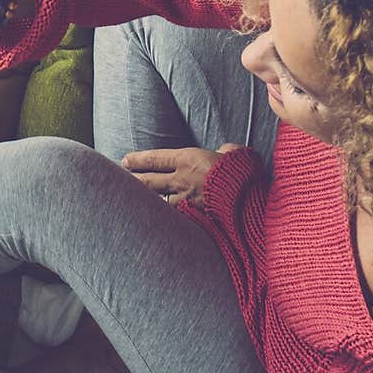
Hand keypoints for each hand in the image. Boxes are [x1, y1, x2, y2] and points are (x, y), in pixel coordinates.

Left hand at [121, 144, 242, 208]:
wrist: (253, 203)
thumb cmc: (244, 173)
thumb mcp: (234, 154)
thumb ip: (224, 150)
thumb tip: (223, 151)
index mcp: (189, 159)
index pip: (155, 159)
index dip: (137, 160)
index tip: (125, 161)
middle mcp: (181, 180)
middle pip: (148, 181)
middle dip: (132, 180)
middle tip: (119, 180)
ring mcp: (186, 202)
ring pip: (156, 202)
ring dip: (143, 202)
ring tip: (130, 202)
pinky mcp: (194, 220)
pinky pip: (172, 218)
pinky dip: (162, 218)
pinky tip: (152, 221)